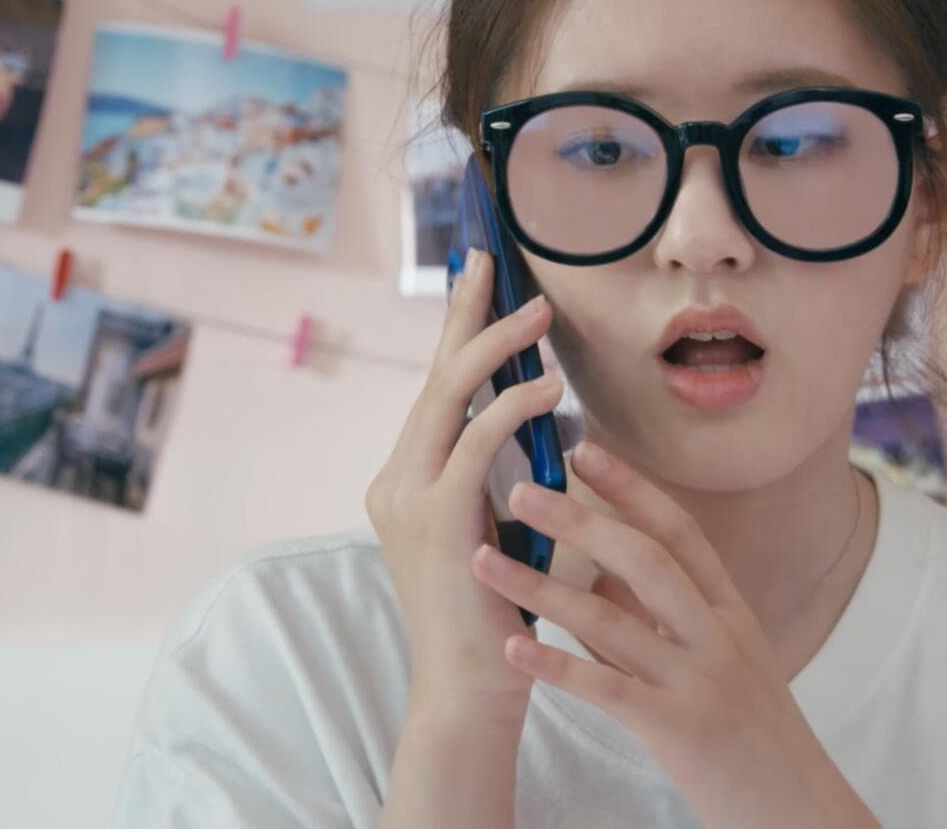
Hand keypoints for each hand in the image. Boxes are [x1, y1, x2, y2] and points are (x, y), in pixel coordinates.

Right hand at [365, 248, 563, 720]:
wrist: (470, 689)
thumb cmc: (498, 613)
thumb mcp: (500, 525)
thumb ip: (504, 471)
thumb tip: (543, 409)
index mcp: (408, 478)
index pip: (437, 388)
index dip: (459, 329)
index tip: (482, 277)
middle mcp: (396, 478)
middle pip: (434, 374)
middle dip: (466, 312)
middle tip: (492, 258)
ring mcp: (409, 497)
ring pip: (449, 395)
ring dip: (499, 348)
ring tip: (541, 315)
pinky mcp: (435, 519)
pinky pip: (475, 443)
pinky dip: (511, 408)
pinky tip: (549, 388)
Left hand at [471, 443, 878, 828]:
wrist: (801, 810)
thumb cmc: (755, 738)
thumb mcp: (723, 663)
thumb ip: (662, 619)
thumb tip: (599, 572)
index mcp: (730, 614)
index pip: (680, 533)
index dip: (631, 488)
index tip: (583, 450)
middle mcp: (718, 637)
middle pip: (645, 560)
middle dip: (580, 519)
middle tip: (521, 487)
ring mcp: (700, 682)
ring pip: (613, 620)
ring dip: (542, 586)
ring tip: (484, 558)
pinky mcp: (680, 731)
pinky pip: (608, 689)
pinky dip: (556, 665)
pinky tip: (511, 648)